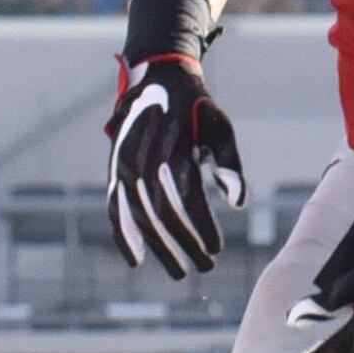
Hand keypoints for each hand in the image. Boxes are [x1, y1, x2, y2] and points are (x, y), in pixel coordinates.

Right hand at [105, 38, 246, 279]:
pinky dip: (123, 235)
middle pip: (162, 215)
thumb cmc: (197, 109)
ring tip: (178, 272)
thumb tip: (238, 204)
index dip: (200, 227)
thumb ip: (229, 164)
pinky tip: (136, 260)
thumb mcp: (220, 127)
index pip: (187, 200)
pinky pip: (115, 208)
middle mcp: (143, 161)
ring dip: (158, 248)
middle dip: (183, 245)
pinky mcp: (115, 170)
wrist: (157, 79)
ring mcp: (124, 167)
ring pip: (138, 217)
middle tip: (205, 268)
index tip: (216, 250)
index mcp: (172, 151)